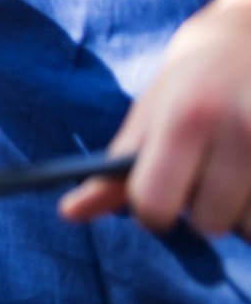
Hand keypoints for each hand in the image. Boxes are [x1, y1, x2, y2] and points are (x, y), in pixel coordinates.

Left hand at [59, 0, 250, 237]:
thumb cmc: (194, 75)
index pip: (156, 205)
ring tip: (235, 169)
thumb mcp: (149, 111)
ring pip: (249, 228)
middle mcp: (238, 134)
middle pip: (208, 224)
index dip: (152, 209)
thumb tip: (70, 213)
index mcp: (184, 121)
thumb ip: (112, 170)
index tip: (158, 195)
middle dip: (201, 208)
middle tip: (204, 172)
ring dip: (240, 211)